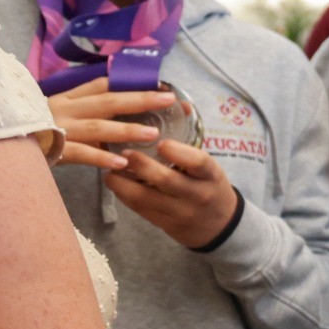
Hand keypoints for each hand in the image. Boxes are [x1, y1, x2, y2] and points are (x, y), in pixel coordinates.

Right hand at [46, 76, 174, 170]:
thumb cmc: (31, 131)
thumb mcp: (56, 115)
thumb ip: (83, 113)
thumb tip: (117, 111)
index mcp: (67, 98)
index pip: (102, 85)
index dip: (130, 84)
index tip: (159, 85)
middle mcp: (63, 108)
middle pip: (107, 101)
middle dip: (139, 100)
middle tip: (168, 100)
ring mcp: (57, 128)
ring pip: (96, 127)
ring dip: (125, 130)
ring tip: (152, 134)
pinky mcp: (51, 149)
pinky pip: (79, 154)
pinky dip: (101, 158)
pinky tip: (122, 163)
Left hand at [106, 138, 242, 249]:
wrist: (219, 225)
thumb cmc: (209, 185)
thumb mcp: (209, 166)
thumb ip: (192, 142)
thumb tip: (181, 103)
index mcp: (211, 176)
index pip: (199, 163)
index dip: (179, 152)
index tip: (162, 143)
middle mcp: (197, 195)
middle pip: (167, 180)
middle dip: (142, 165)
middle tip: (125, 152)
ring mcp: (180, 212)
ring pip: (146, 198)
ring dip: (123, 182)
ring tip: (109, 168)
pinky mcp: (164, 223)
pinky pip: (139, 209)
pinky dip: (123, 194)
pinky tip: (114, 182)